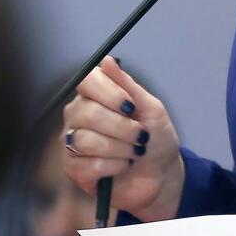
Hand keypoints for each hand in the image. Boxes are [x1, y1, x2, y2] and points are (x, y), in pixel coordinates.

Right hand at [62, 57, 184, 221]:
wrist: (162, 174)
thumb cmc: (156, 138)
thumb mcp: (151, 108)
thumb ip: (128, 86)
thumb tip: (106, 60)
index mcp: (96, 96)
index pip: (86, 81)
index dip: (108, 92)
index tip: (130, 105)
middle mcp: (79, 116)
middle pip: (86, 113)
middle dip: (122, 127)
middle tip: (141, 135)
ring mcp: (73, 143)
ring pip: (86, 140)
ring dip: (121, 148)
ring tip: (136, 151)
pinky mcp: (75, 170)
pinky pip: (89, 165)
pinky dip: (115, 166)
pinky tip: (124, 166)